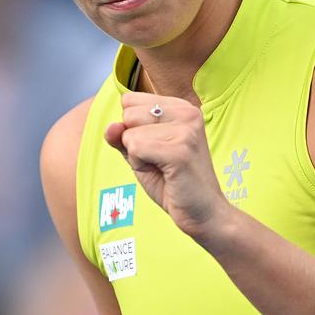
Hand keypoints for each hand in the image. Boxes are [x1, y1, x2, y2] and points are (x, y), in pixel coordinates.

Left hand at [104, 92, 229, 239]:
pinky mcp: (180, 150)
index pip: (129, 101)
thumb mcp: (142, 156)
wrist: (204, 213)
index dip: (133, 130)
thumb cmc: (174, 184)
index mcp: (181, 107)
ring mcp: (186, 130)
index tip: (158, 149)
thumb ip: (123, 137)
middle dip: (135, 143)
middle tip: (161, 162)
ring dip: (139, 158)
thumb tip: (110, 126)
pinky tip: (165, 175)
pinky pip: (135, 148)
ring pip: (130, 134)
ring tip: (165, 169)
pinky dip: (141, 166)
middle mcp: (187, 112)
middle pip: (128, 114)